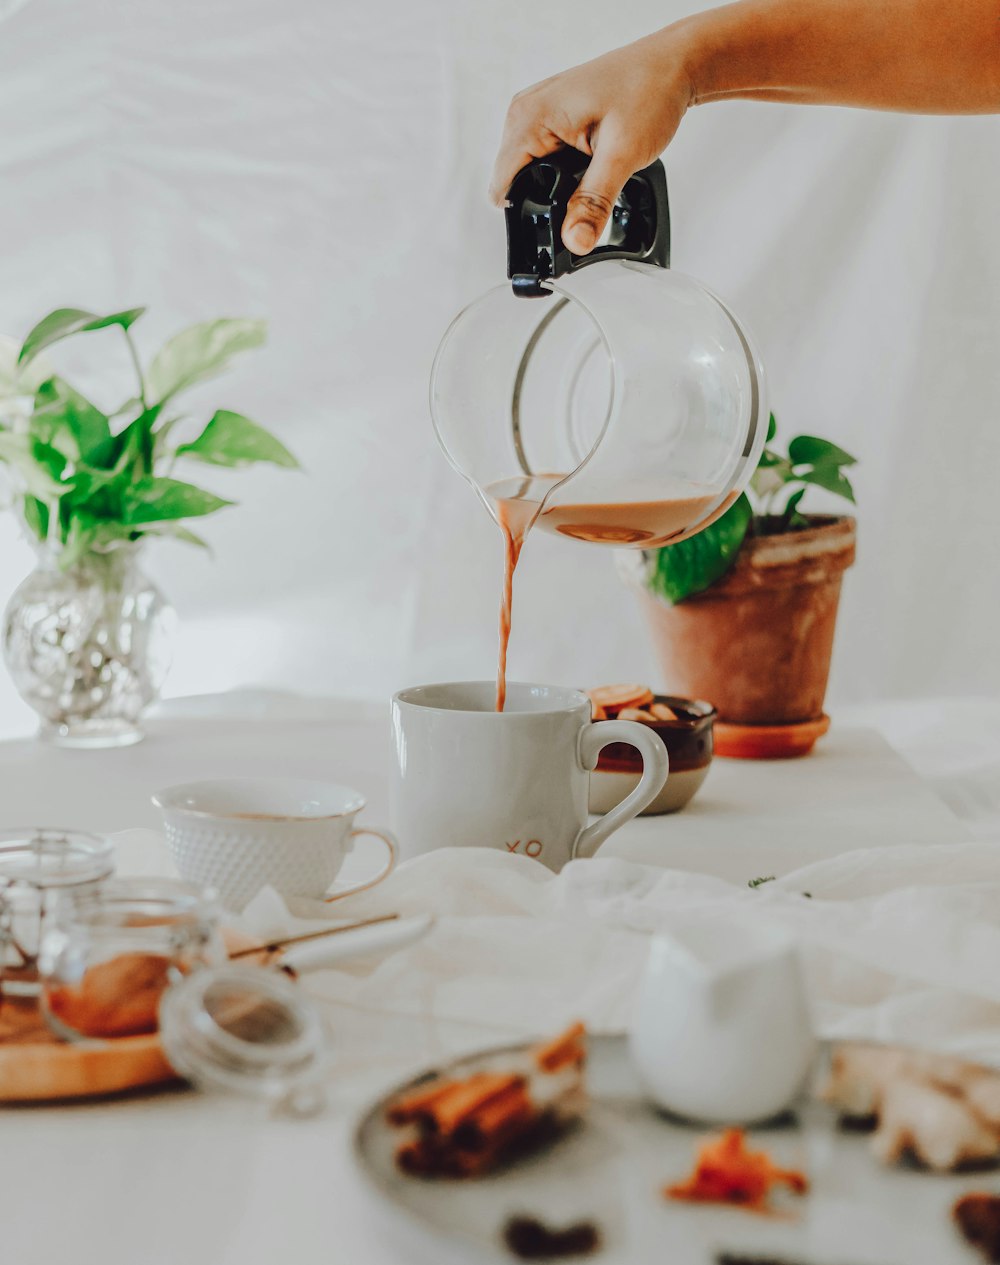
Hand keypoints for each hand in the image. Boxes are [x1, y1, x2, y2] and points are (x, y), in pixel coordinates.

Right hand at [489, 33, 692, 255]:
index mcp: (531, 116)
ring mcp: (536, 113)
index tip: (561, 224)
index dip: (529, 216)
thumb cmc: (649, 90)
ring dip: (557, 187)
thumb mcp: (621, 154)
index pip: (504, 187)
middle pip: (516, 185)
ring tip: (592, 171)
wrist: (672, 65)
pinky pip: (543, 160)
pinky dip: (564, 173)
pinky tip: (589, 163)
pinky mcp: (550, 118)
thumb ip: (593, 202)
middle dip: (547, 202)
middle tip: (589, 190)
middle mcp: (525, 112)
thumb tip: (574, 242)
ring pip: (530, 175)